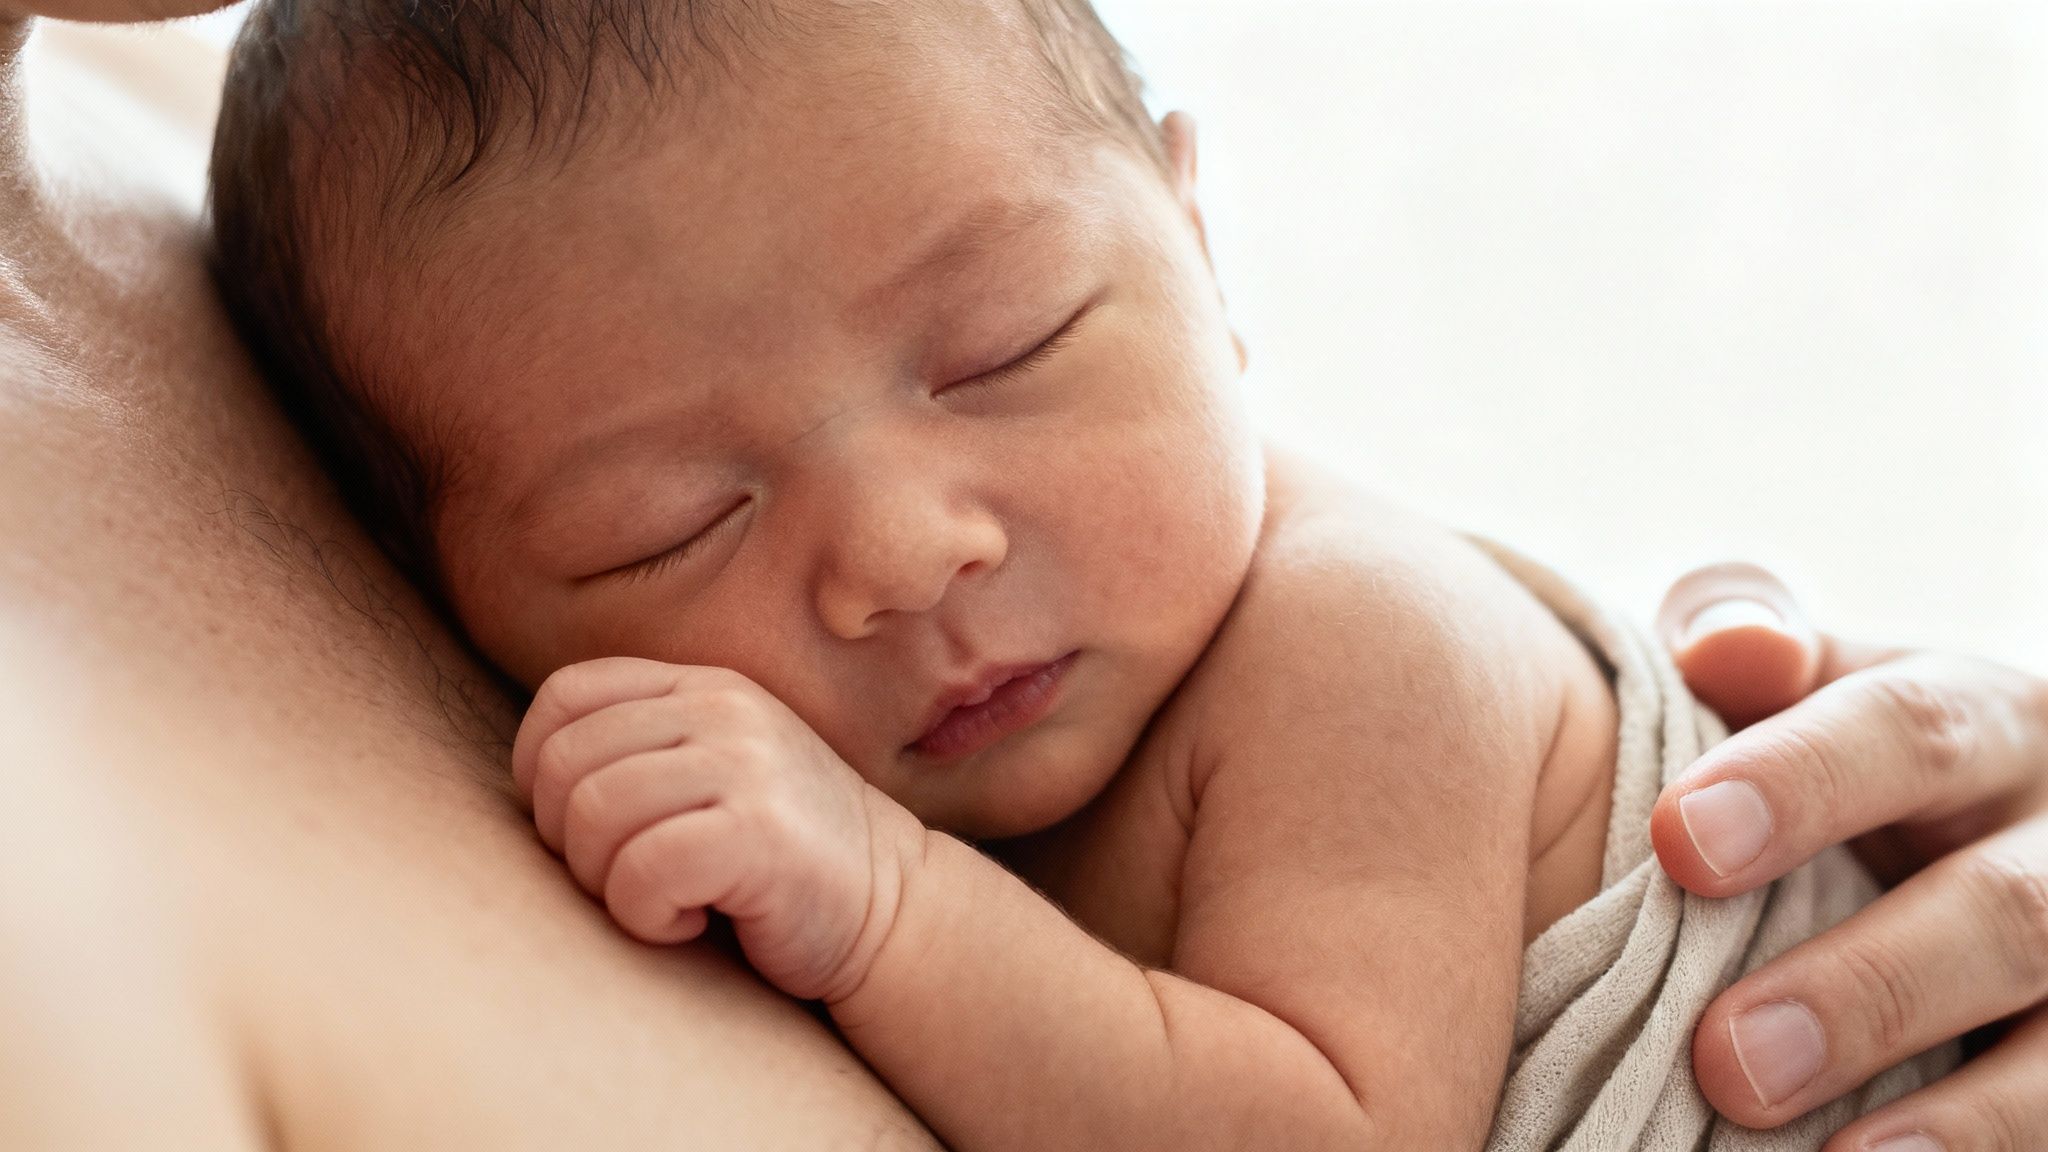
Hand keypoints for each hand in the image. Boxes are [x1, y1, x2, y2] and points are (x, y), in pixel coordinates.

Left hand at [511, 657, 922, 1001]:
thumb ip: (636, 752)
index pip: (564, 696)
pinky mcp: (761, 832)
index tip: (577, 828)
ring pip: (594, 815)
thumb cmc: (775, 858)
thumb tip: (523, 781)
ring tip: (660, 900)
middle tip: (621, 877)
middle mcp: (725, 711)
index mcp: (703, 687)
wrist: (890, 907)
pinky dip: (647, 915)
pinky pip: (642, 870)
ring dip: (606, 883)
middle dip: (567, 841)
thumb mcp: (709, 774)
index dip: (537, 769)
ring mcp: (747, 765)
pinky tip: (690, 921)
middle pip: (565, 764)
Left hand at [1652, 564, 2047, 1150]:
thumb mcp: (1815, 686)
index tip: (1679, 842)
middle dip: (1867, 989)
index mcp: (1988, 719)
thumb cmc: (1835, 759)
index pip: (1907, 731)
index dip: (1795, 782)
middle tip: (1727, 1059)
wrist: (1962, 837)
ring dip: (1959, 1116)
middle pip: (2005, 909)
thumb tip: (1722, 644)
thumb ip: (1753, 639)